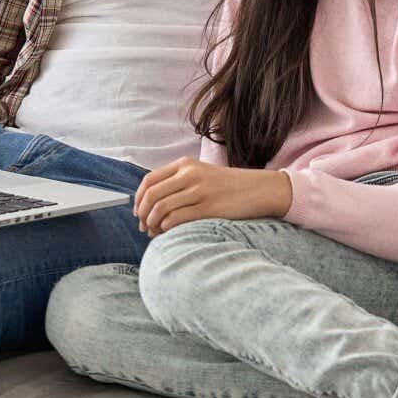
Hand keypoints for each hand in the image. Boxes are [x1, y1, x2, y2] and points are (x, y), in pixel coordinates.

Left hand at [133, 158, 291, 236]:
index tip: (138, 212)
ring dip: (152, 224)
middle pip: (151, 195)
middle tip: (144, 227)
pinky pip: (176, 218)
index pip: (149, 180)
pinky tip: (168, 233)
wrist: (258, 188)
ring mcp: (199, 190)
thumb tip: (152, 202)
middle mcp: (189, 174)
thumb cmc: (228, 186)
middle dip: (143, 214)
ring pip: (160, 208)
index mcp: (185, 164)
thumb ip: (179, 181)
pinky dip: (166, 228)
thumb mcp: (201, 174)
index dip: (138, 199)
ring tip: (154, 233)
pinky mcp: (208, 207)